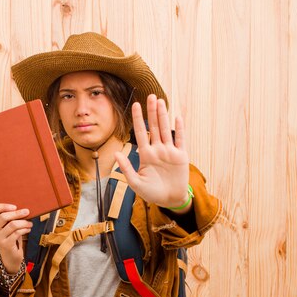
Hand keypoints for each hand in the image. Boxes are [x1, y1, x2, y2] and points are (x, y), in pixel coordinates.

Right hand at [0, 204, 31, 272]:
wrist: (10, 258)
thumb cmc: (10, 239)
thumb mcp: (7, 228)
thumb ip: (9, 219)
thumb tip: (22, 208)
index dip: (3, 206)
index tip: (15, 206)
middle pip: (3, 216)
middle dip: (17, 213)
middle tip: (27, 211)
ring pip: (12, 224)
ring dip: (24, 222)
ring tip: (30, 223)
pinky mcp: (5, 245)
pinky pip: (17, 233)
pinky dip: (25, 229)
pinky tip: (28, 229)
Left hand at [114, 95, 189, 209]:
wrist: (169, 200)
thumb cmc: (151, 192)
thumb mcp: (135, 182)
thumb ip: (126, 168)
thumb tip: (115, 153)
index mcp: (145, 155)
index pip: (140, 133)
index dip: (137, 119)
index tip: (134, 105)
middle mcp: (157, 150)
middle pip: (154, 127)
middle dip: (152, 112)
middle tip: (150, 95)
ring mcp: (169, 152)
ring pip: (165, 130)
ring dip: (163, 116)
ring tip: (160, 101)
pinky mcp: (181, 156)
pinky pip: (180, 140)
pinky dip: (179, 129)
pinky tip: (177, 117)